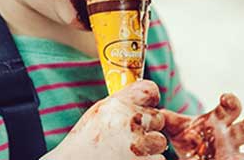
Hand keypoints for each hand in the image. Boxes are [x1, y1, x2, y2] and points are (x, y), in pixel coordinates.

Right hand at [43, 80, 168, 159]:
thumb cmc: (83, 146)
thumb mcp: (97, 115)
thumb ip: (121, 104)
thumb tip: (143, 96)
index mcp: (117, 105)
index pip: (149, 90)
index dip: (149, 99)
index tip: (145, 107)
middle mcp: (129, 121)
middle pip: (158, 118)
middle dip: (148, 128)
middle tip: (128, 138)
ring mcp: (139, 145)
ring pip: (160, 142)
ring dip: (148, 148)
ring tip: (126, 153)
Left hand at [160, 93, 243, 159]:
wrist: (192, 156)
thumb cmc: (190, 138)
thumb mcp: (176, 127)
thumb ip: (166, 119)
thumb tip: (152, 112)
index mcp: (219, 121)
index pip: (230, 107)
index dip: (231, 101)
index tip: (225, 97)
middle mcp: (230, 137)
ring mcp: (232, 154)